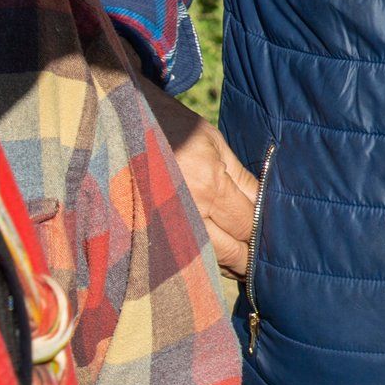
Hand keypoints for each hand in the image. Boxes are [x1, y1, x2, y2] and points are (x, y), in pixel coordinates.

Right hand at [142, 85, 258, 274]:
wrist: (113, 117)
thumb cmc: (168, 122)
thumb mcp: (211, 140)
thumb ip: (240, 177)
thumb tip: (262, 207)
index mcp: (208, 183)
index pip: (247, 223)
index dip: (261, 233)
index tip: (271, 240)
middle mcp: (187, 209)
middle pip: (228, 250)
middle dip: (247, 258)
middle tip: (258, 265)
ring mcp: (161, 224)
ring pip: (203, 260)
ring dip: (222, 264)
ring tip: (236, 266)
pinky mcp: (141, 231)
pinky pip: (175, 257)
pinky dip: (193, 262)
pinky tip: (203, 259)